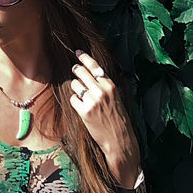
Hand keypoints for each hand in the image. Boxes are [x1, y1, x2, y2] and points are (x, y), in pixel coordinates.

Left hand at [69, 50, 141, 188]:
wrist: (119, 140)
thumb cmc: (118, 119)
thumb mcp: (116, 98)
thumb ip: (105, 86)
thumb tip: (90, 74)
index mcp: (110, 86)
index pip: (95, 67)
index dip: (85, 58)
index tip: (78, 52)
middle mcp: (101, 91)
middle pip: (81, 72)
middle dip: (76, 70)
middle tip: (75, 70)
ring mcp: (92, 101)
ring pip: (75, 85)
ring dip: (76, 89)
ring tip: (82, 96)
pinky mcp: (84, 111)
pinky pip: (73, 99)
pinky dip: (75, 102)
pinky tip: (81, 108)